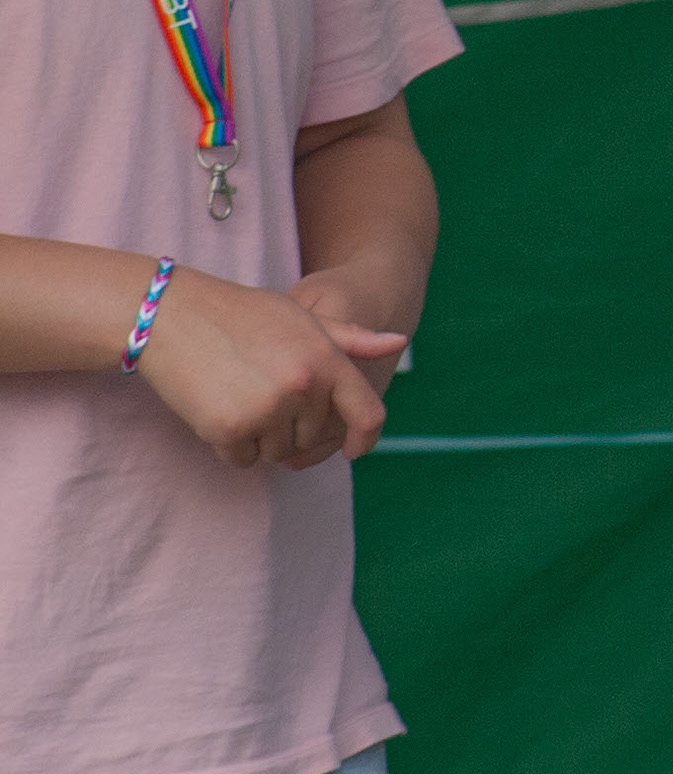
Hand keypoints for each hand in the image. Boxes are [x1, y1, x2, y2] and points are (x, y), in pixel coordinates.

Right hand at [131, 270, 400, 469]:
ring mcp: (267, 410)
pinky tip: (217, 408)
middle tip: (261, 388)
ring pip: (277, 451)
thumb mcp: (303, 318)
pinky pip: (243, 459)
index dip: (366, 438)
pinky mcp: (230, 430)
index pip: (367, 413)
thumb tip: (398, 343)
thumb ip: (352, 338)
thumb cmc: (242, 315)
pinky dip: (232, 445)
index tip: (354, 450)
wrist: (173, 317)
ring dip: (261, 436)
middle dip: (291, 424)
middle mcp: (304, 387)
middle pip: (313, 436)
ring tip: (239, 393)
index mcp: (328, 359)